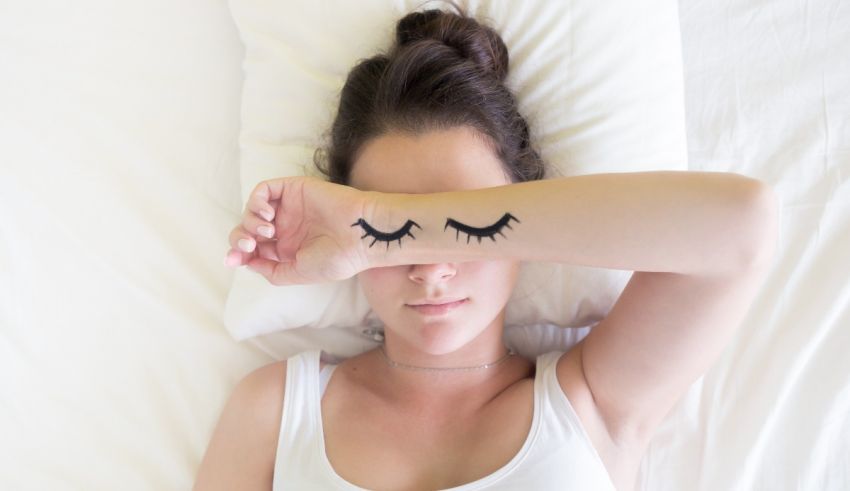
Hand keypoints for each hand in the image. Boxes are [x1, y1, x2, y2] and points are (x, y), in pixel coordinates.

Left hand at [225, 175, 373, 284]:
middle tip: (248, 245)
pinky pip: (265, 190)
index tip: (233, 260)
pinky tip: (268, 214)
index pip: (254, 248)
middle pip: (248, 229)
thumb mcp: (298, 273)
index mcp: (288, 248)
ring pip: (253, 209)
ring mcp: (289, 208)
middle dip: (240, 239)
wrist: (359, 235)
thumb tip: (247, 262)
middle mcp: (286, 227)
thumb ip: (271, 271)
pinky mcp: (293, 189)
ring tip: (266, 230)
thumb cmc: (336, 258)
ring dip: (250, 221)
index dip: (239, 254)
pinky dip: (258, 201)